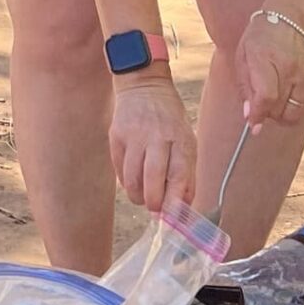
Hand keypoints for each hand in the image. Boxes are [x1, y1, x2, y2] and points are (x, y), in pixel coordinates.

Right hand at [108, 76, 195, 214]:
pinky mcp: (116, 137)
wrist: (143, 85)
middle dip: (154, 204)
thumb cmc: (169, 119)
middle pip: (151, 181)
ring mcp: (133, 136)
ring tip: (144, 195)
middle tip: (156, 209)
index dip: (174, 203)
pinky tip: (134, 177)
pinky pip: (119, 171)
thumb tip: (183, 207)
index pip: (178, 176)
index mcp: (179, 139)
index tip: (173, 219)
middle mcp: (156, 137)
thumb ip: (187, 174)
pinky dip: (127, 182)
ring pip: (132, 181)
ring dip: (138, 196)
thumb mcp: (187, 140)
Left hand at [236, 8, 303, 130]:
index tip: (251, 124)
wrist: (291, 17)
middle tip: (259, 107)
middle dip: (267, 116)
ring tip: (272, 102)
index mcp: (265, 59)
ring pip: (295, 113)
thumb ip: (245, 87)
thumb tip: (249, 116)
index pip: (266, 97)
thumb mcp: (243, 56)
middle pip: (280, 109)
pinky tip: (284, 98)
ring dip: (281, 115)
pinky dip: (292, 109)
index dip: (258, 115)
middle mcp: (288, 68)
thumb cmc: (261, 36)